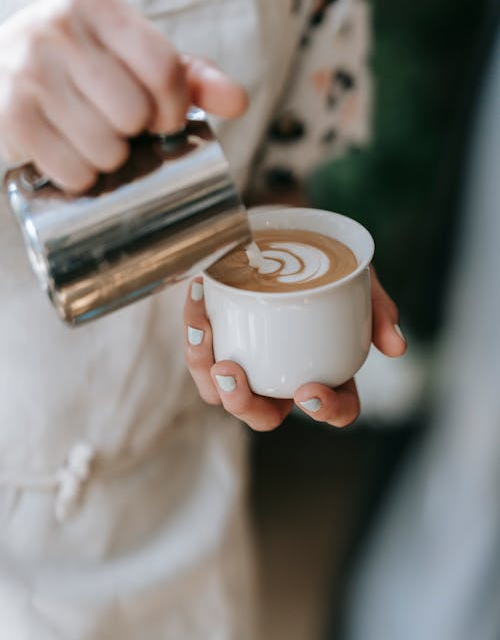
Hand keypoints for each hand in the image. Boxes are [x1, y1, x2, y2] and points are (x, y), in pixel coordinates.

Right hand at [0, 0, 246, 192]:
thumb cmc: (76, 71)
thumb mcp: (127, 58)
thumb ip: (186, 75)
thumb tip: (237, 101)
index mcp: (94, 5)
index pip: (163, 67)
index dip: (173, 108)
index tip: (164, 121)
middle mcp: (56, 30)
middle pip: (134, 113)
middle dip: (133, 134)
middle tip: (116, 128)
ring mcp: (27, 73)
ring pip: (105, 148)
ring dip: (107, 159)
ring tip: (89, 139)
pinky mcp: (10, 117)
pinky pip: (73, 172)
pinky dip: (80, 177)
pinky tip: (68, 155)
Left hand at [184, 267, 406, 430]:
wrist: (283, 224)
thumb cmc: (321, 259)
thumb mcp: (354, 275)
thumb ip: (377, 307)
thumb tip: (397, 346)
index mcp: (326, 370)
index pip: (335, 408)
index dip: (326, 410)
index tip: (309, 390)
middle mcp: (285, 375)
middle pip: (264, 415)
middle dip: (244, 404)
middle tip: (232, 372)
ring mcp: (249, 362)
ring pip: (220, 393)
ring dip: (205, 372)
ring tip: (202, 335)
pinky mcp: (216, 343)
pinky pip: (199, 355)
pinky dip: (193, 331)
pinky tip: (197, 300)